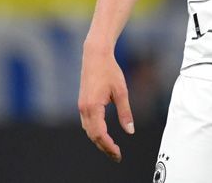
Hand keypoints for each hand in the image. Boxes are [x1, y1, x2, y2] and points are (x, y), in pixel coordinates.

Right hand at [78, 45, 134, 162]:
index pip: (100, 134)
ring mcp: (81, 107)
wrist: (95, 56)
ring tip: (112, 148)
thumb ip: (125, 113)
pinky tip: (103, 135)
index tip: (118, 153)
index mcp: (93, 107)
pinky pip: (87, 124)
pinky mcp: (83, 104)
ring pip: (88, 131)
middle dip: (104, 147)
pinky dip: (95, 132)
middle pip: (93, 136)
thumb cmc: (110, 71)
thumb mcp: (122, 92)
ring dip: (99, 141)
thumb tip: (130, 131)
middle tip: (117, 156)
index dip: (109, 146)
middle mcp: (84, 109)